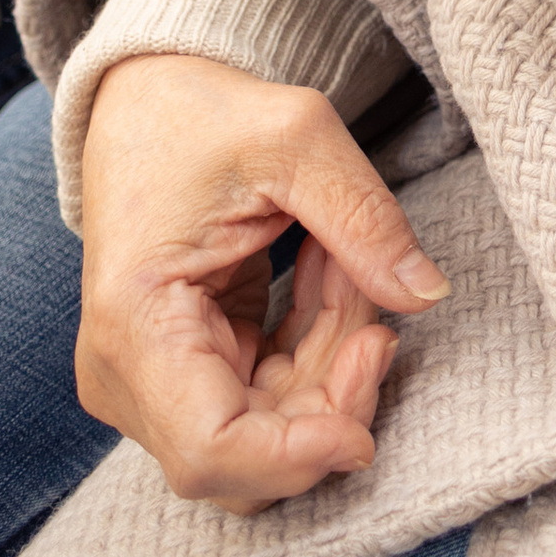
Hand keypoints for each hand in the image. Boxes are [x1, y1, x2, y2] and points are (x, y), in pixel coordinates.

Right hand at [76, 50, 448, 513]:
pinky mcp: (185, 374)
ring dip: (332, 366)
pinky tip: (333, 278)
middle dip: (333, 398)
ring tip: (353, 268)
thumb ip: (364, 220)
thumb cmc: (203, 113)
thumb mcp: (297, 138)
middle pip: (250, 455)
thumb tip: (427, 295)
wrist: (145, 100)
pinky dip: (315, 351)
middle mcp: (128, 377)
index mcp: (134, 326)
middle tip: (379, 317)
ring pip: (267, 433)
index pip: (212, 450)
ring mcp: (153, 384)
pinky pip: (266, 401)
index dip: (295, 456)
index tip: (363, 430)